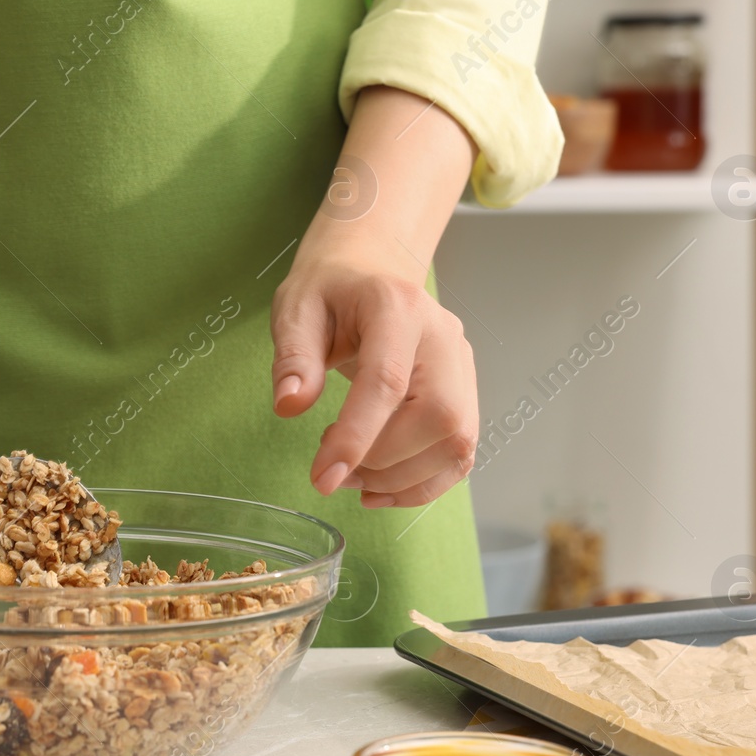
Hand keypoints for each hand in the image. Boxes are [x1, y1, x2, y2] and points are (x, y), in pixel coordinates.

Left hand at [269, 87, 478, 506]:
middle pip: (438, 416)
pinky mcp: (466, 395)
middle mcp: (443, 337)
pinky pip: (460, 454)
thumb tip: (290, 405)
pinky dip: (422, 484)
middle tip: (333, 469)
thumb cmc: (331, 289)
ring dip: (401, 479)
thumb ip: (293, 357)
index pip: (387, 380)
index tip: (322, 477)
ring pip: (456, 442)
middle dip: (383, 460)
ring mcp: (463, 367)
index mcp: (398, 308)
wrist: (371, 269)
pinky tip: (379, 486)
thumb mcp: (296, 309)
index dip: (357, 436)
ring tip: (352, 477)